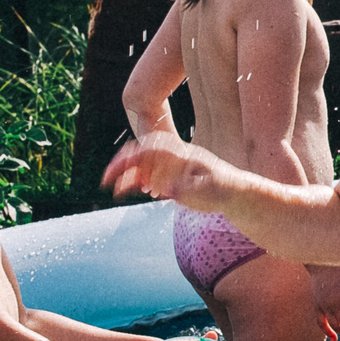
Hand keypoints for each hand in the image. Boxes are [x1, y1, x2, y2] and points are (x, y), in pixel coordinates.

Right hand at [104, 134, 231, 206]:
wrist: (234, 191)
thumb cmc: (222, 190)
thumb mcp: (208, 190)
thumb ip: (187, 189)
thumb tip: (165, 190)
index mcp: (182, 155)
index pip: (152, 149)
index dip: (134, 157)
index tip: (119, 168)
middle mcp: (173, 157)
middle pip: (142, 154)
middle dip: (122, 163)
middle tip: (105, 179)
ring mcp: (171, 166)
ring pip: (142, 165)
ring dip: (125, 174)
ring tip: (111, 188)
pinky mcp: (170, 176)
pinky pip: (147, 175)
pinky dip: (134, 181)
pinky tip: (126, 190)